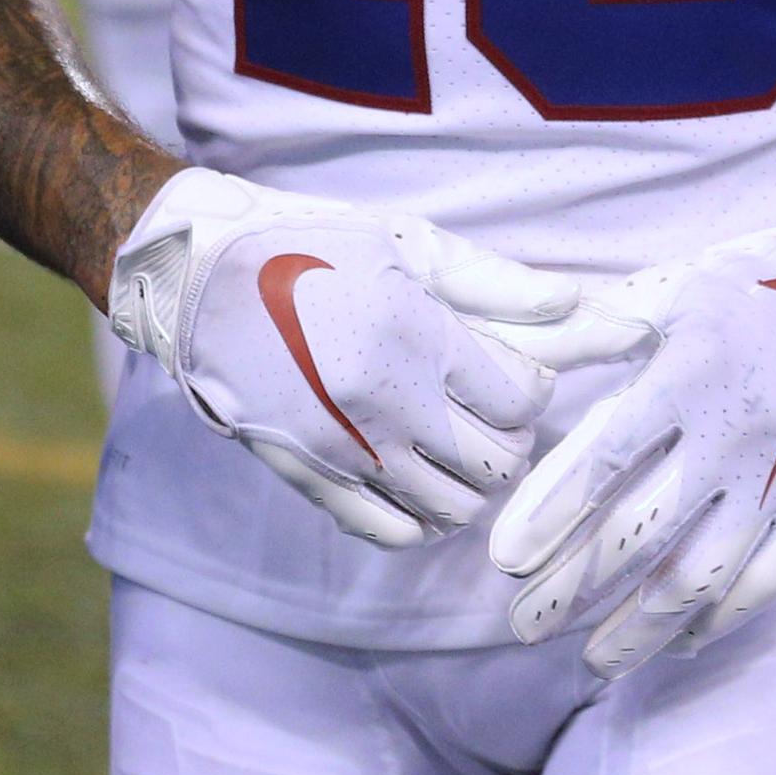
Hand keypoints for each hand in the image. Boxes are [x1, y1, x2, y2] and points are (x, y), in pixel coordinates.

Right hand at [106, 167, 644, 549]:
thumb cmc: (311, 243)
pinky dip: (420, 514)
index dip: (531, 388)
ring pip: (455, 506)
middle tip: (486, 407)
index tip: (511, 370)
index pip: (524, 401)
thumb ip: (495, 282)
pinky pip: (395, 532)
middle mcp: (391, 405)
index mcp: (421, 338)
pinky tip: (412, 474)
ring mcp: (351, 451)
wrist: (198, 277)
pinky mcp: (314, 479)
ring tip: (450, 440)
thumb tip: (576, 301)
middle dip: (507, 437)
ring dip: (469, 479)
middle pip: (499, 462)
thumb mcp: (406, 242)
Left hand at [489, 190, 775, 675]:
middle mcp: (734, 436)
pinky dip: (728, 615)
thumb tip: (521, 346)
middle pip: (642, 533)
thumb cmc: (765, 277)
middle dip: (574, 587)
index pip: (604, 459)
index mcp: (690, 375)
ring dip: (643, 624)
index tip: (504, 560)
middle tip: (521, 623)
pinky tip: (685, 641)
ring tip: (591, 658)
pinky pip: (773, 575)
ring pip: (703, 573)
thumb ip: (596, 324)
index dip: (550, 514)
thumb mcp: (676, 284)